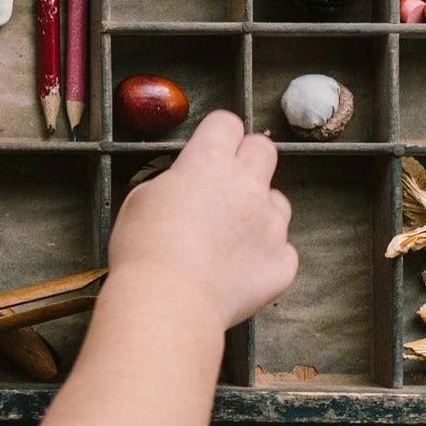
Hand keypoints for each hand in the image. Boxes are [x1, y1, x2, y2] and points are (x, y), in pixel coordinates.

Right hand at [105, 111, 296, 330]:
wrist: (168, 302)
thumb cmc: (144, 250)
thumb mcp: (141, 198)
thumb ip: (175, 182)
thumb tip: (188, 185)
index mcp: (208, 162)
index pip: (227, 123)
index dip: (218, 135)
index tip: (210, 148)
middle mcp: (247, 185)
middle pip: (264, 149)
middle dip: (248, 160)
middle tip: (226, 184)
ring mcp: (271, 224)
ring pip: (278, 202)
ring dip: (258, 211)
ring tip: (228, 238)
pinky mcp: (283, 260)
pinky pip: (281, 248)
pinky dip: (262, 255)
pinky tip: (235, 270)